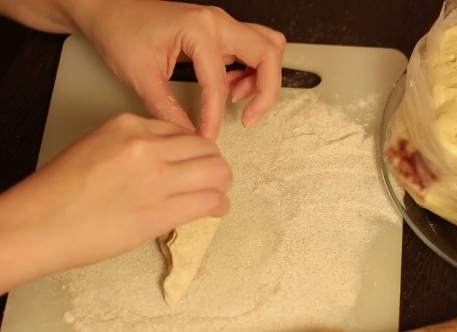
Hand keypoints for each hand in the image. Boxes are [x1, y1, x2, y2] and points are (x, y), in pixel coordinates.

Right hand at [0, 113, 230, 290]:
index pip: (183, 131)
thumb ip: (136, 146)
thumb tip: (171, 158)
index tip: (193, 162)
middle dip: (214, 163)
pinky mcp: (160, 211)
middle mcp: (146, 146)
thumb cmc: (61, 191)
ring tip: (216, 193)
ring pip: (217, 172)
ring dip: (222, 184)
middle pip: (207, 148)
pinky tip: (215, 209)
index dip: (193, 150)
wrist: (38, 225)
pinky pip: (210, 201)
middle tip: (212, 177)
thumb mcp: (98, 146)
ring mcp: (156, 178)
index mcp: (129, 125)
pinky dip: (220, 205)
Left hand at [79, 1, 285, 139]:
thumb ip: (166, 108)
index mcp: (199, 29)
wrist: (109, 10)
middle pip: (268, 53)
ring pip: (267, 47)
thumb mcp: (140, 75)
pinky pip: (252, 49)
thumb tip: (187, 134)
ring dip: (263, 78)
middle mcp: (217, 22)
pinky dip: (250, 71)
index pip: (219, 82)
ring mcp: (221, 24)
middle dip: (267, 90)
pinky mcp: (218, 31)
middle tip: (249, 118)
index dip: (215, 116)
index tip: (207, 136)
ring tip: (238, 101)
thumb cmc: (120, 31)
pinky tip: (229, 88)